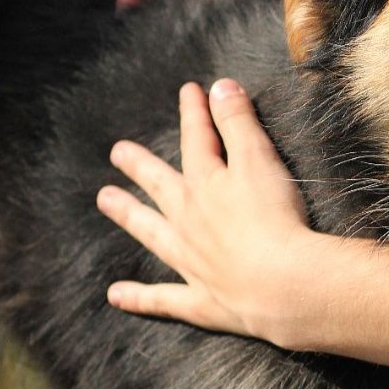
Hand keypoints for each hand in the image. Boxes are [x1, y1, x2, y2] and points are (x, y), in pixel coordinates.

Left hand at [97, 78, 323, 342]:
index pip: (197, 139)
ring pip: (152, 233)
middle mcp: (189, 220)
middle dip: (141, 166)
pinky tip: (115, 295)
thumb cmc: (275, 219)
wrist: (283, 286)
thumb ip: (239, 123)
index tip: (190, 90)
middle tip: (118, 151)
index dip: (195, 113)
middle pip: (160, 186)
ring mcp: (191, 261)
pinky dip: (139, 298)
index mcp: (206, 184)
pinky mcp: (201, 301)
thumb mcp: (260, 160)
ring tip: (106, 201)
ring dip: (129, 216)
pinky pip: (162, 299)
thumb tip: (218, 87)